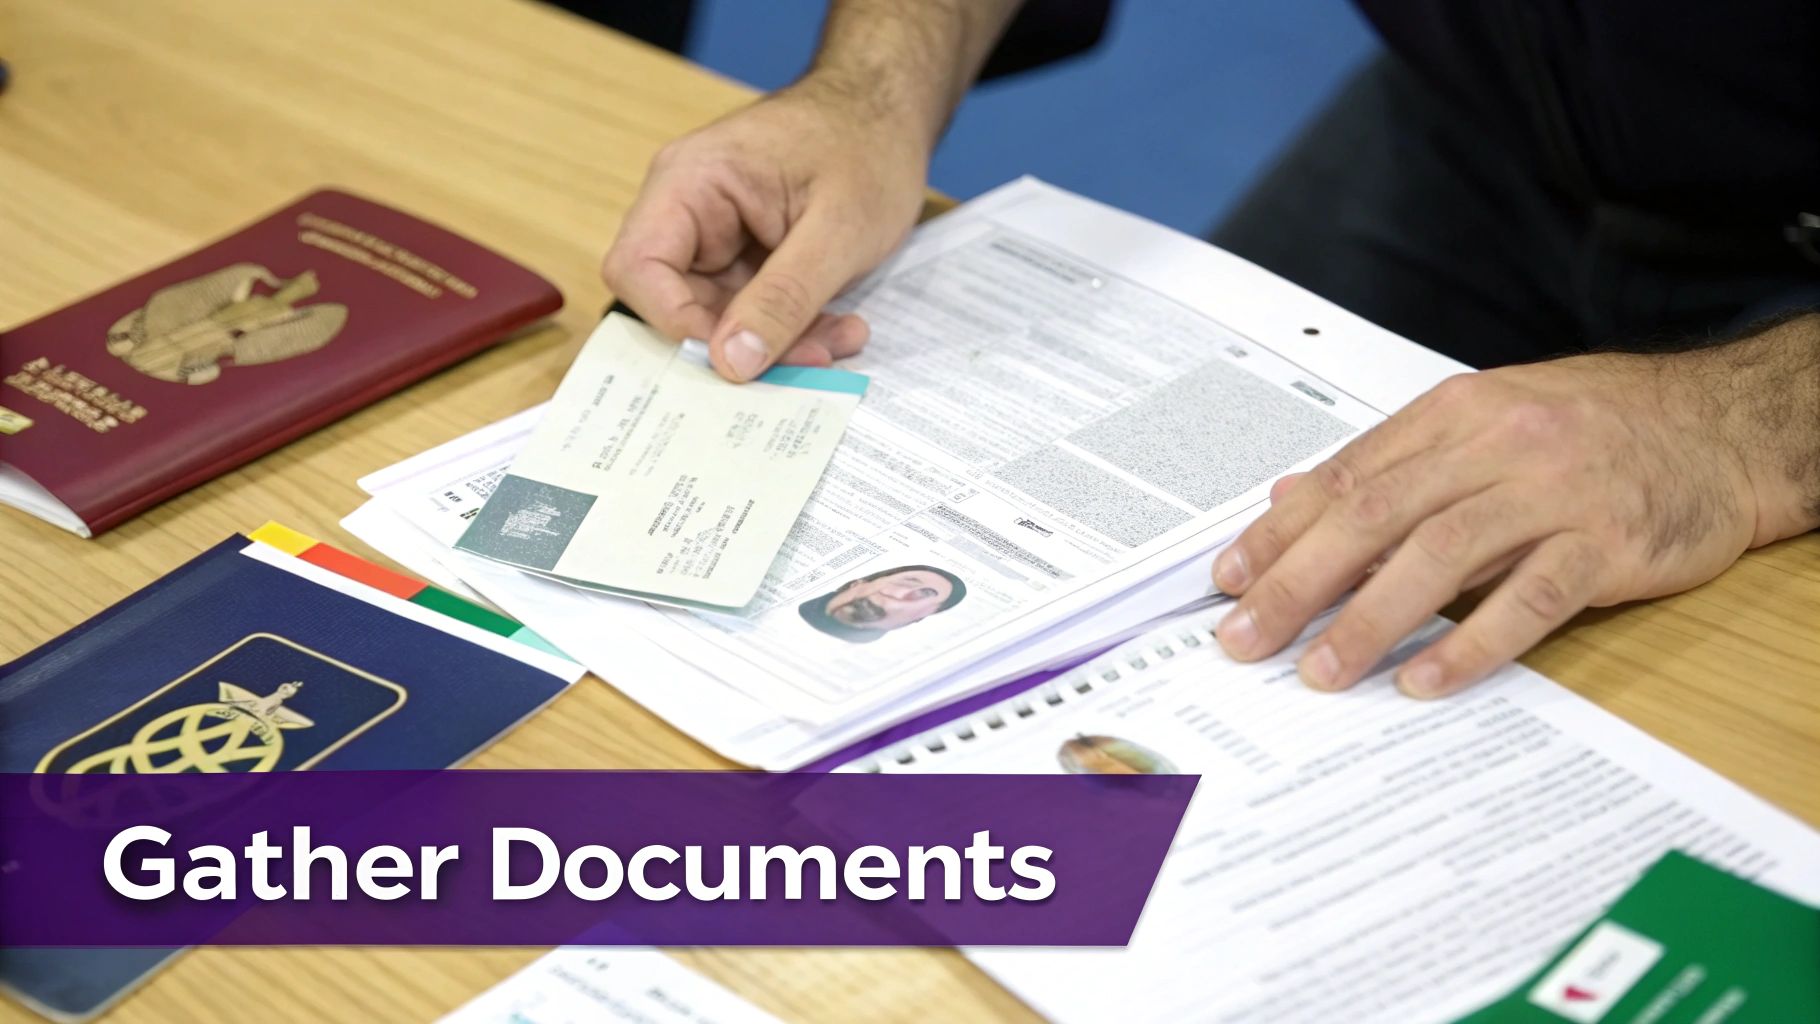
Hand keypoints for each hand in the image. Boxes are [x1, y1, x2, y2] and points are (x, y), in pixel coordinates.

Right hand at [602, 77, 931, 381]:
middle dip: (744, 345)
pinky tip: (838, 326)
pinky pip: (750, 311)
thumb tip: (732, 363)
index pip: (638, 269)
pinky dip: (792, 328)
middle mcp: (687, 210)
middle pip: (678, 304)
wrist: (889, 113)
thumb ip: (784, 298)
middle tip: (814, 360)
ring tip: (841, 339)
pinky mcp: (742, 258)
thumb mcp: (837, 231)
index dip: (676, 324)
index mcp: (689, 182)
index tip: (738, 361)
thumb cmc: (867, 146)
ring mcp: (714, 236)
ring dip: (779, 342)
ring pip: (719, 319)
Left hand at [1210, 332, 1819, 697]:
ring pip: (1441, 553)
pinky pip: (1531, 596)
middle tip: (1248, 638)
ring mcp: (1554, 491)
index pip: (1345, 475)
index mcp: (1454, 413)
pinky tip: (1426, 680)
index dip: (1279, 532)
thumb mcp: (1483, 422)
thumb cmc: (1593, 427)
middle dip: (1299, 581)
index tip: (1228, 582)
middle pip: (1375, 514)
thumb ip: (1389, 463)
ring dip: (1370, 618)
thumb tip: (1289, 497)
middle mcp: (1496, 444)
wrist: (1721, 425)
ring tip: (1321, 670)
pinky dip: (1472, 641)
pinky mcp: (1609, 541)